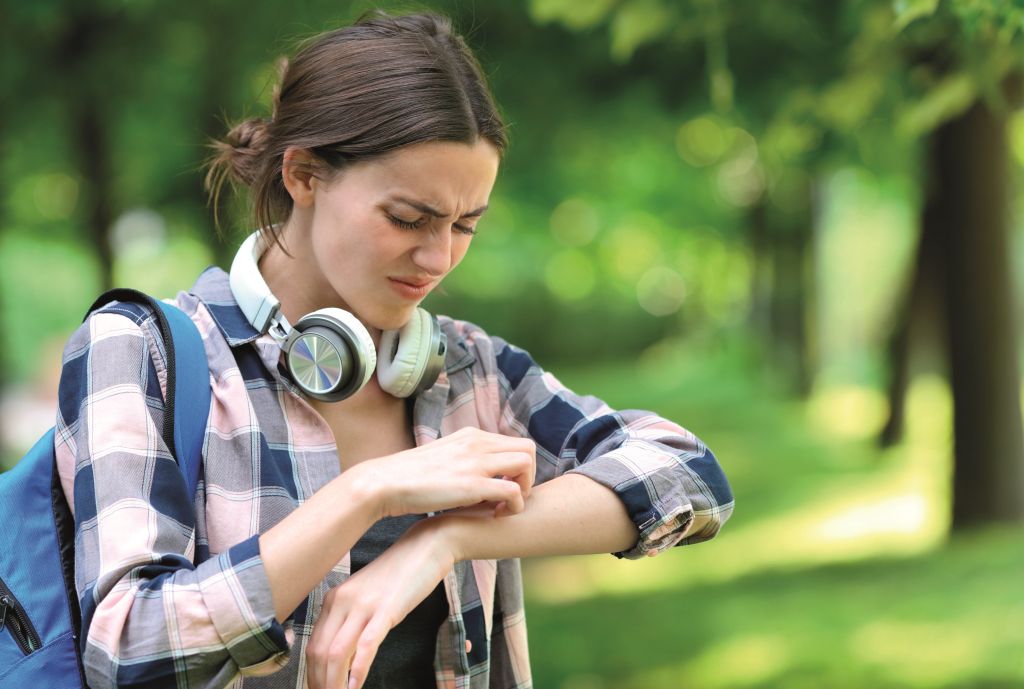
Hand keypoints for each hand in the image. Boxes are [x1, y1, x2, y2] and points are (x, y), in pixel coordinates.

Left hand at [305, 519, 455, 688]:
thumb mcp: (367, 595)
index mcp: (334, 599)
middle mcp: (342, 601)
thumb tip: (344, 654)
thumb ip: (352, 619)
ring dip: (335, 684)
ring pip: (337, 653)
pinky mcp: (387, 609)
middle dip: (320, 684)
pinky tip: (356, 687)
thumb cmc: (399, 573)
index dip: (312, 675)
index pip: (313, 646)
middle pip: (319, 653)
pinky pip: (366, 645)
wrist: (426, 546)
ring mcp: (364, 604)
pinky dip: (358, 671)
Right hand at [353, 426, 535, 519]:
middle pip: (528, 448)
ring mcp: (475, 462)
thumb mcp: (443, 458)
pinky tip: (497, 515)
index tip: (504, 486)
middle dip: (527, 475)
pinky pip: (513, 491)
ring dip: (524, 488)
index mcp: (471, 436)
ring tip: (504, 506)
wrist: (383, 483)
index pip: (514, 442)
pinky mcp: (473, 485)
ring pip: (526, 463)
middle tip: (510, 497)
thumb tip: (478, 475)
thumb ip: (464, 461)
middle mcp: (477, 443)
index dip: (516, 466)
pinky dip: (515, 505)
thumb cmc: (409, 478)